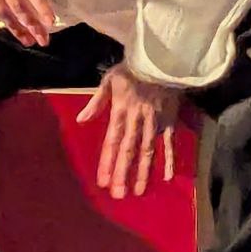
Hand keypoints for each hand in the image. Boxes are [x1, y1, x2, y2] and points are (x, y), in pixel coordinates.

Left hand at [77, 64, 180, 197]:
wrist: (160, 56)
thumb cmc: (132, 68)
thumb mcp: (109, 80)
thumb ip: (96, 102)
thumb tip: (81, 120)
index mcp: (120, 110)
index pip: (112, 141)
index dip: (107, 162)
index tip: (102, 181)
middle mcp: (137, 119)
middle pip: (128, 150)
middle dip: (123, 173)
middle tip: (118, 194)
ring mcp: (155, 121)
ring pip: (148, 150)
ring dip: (144, 172)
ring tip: (139, 191)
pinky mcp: (169, 120)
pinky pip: (170, 141)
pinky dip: (170, 159)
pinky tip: (168, 177)